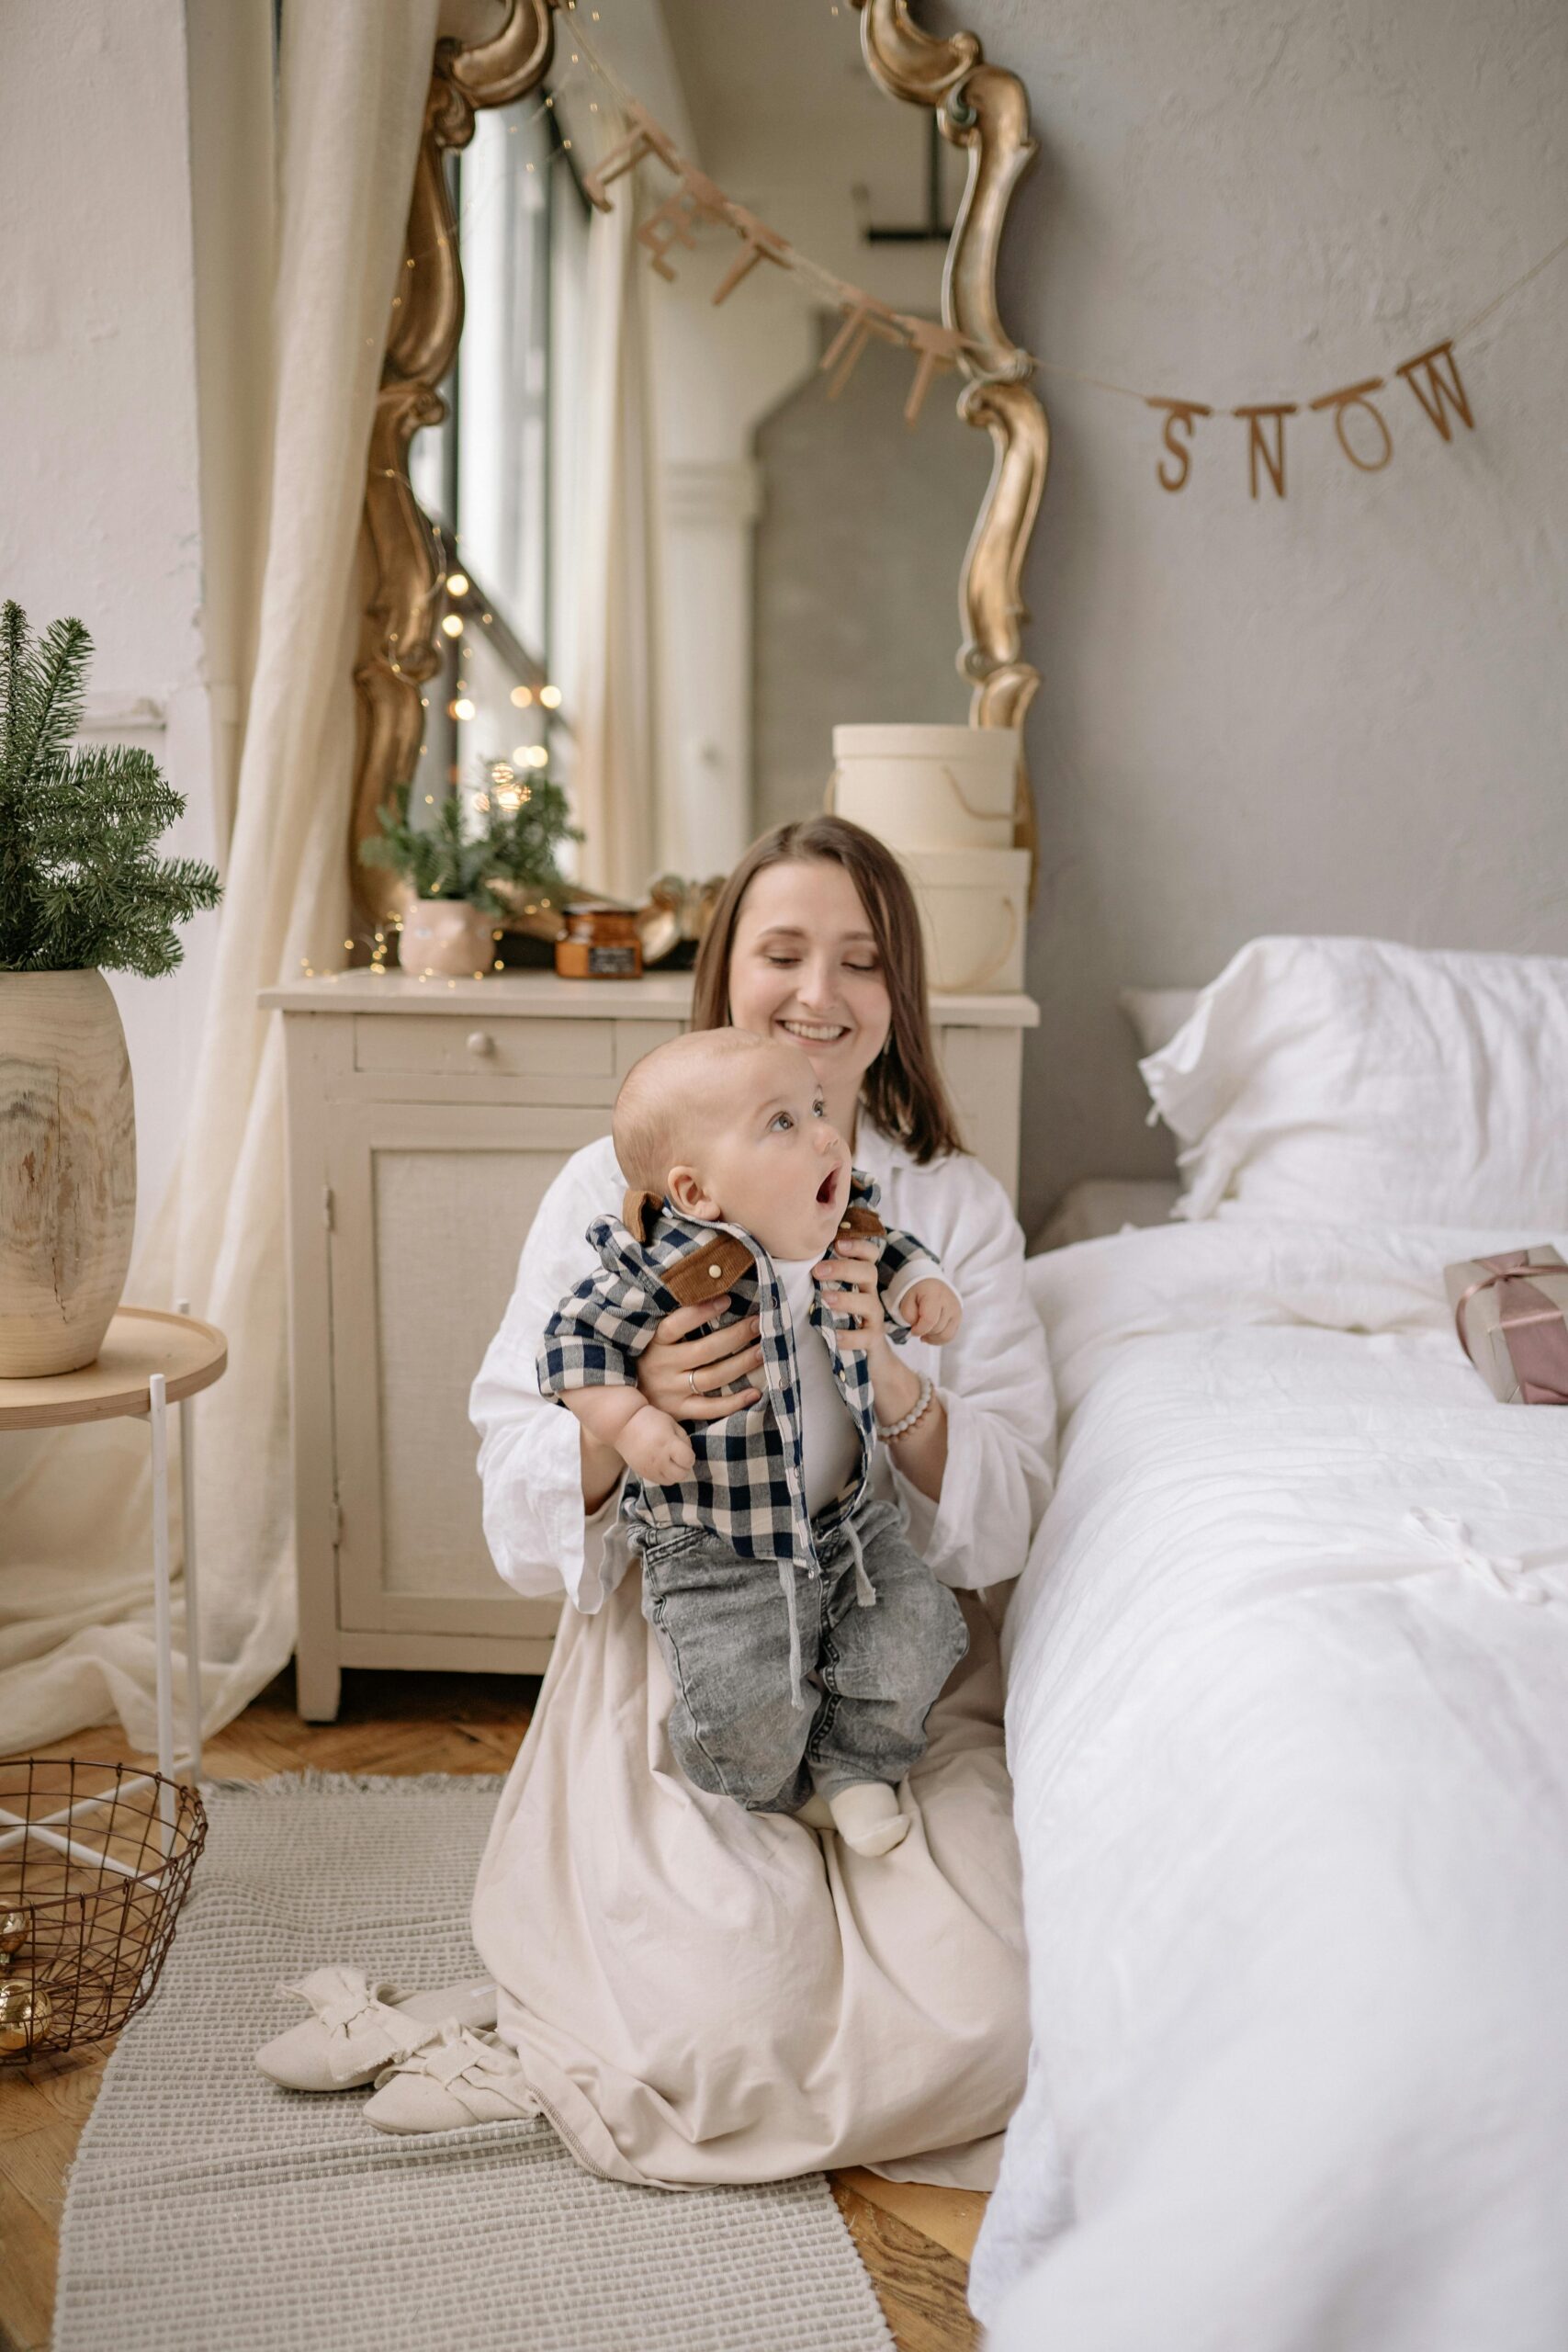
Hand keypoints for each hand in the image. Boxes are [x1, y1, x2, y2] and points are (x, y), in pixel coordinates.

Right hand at [618, 1401, 696, 1484]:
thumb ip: (684, 1439)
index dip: (690, 1456)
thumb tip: (688, 1454)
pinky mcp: (642, 1473)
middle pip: (681, 1475)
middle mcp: (659, 1459)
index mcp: (668, 1444)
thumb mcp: (672, 1423)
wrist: (624, 1425)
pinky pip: (659, 1481)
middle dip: (684, 1467)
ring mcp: (650, 1468)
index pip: (688, 1460)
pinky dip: (664, 1475)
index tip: (685, 1451)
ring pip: (671, 1481)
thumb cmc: (651, 1420)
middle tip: (679, 1458)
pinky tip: (662, 1464)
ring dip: (674, 1473)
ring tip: (670, 1462)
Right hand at [637, 1295, 763, 1420]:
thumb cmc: (646, 1361)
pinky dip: (734, 1402)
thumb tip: (715, 1297)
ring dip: (741, 1364)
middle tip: (758, 1324)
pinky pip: (710, 1409)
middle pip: (704, 1351)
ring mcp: (671, 1392)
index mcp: (653, 1344)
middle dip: (735, 1336)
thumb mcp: (650, 1341)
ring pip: (712, 1378)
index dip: (701, 1312)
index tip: (727, 1299)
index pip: (675, 1325)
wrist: (628, 1404)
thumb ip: (675, 1325)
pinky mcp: (680, 1412)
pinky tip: (755, 1392)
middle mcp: (661, 1367)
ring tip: (762, 1351)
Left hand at [813, 1235, 887, 1358]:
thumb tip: (788, 1257)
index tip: (838, 1244)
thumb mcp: (831, 1293)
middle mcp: (870, 1294)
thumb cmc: (840, 1317)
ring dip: (846, 1299)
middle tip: (817, 1271)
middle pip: (868, 1272)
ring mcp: (874, 1317)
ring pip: (869, 1303)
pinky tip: (834, 1335)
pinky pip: (866, 1336)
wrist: (864, 1354)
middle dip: (844, 1269)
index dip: (859, 1246)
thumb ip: (819, 1277)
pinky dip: (850, 1336)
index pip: (869, 1254)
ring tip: (825, 1299)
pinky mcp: (873, 1339)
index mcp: (861, 1279)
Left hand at [899, 1279, 961, 1345]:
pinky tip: (931, 1335)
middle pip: (937, 1329)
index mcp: (934, 1294)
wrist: (930, 1283)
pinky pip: (950, 1336)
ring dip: (932, 1337)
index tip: (912, 1330)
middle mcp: (949, 1302)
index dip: (919, 1329)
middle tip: (917, 1326)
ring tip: (924, 1331)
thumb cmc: (917, 1292)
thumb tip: (918, 1328)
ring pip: (945, 1335)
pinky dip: (939, 1339)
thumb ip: (909, 1315)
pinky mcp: (959, 1317)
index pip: (929, 1320)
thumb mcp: (906, 1299)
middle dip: (924, 1332)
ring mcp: (956, 1310)